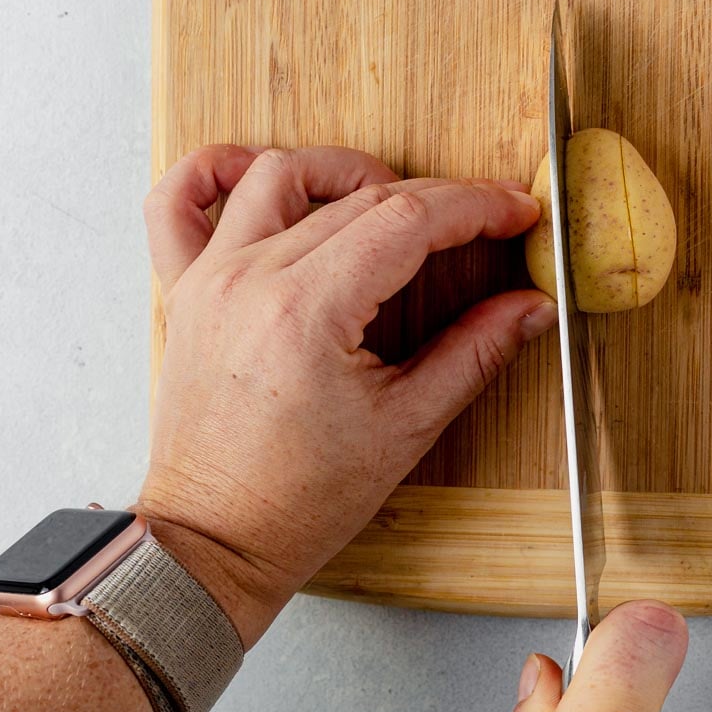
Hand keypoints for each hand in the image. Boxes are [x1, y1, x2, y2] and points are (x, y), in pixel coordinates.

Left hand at [137, 144, 556, 646]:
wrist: (215, 541)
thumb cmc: (297, 500)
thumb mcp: (407, 427)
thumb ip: (475, 352)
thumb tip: (531, 307)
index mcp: (308, 312)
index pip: (408, 218)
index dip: (476, 206)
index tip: (515, 212)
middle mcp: (252, 280)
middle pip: (361, 196)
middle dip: (439, 199)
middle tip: (485, 219)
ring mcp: (212, 279)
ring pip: (282, 176)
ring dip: (345, 172)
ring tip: (389, 198)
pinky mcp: (186, 290)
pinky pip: (180, 201)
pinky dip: (218, 170)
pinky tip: (262, 175)